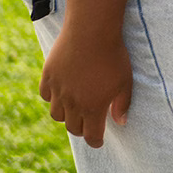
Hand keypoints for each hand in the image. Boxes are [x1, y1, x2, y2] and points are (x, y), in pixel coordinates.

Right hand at [38, 25, 133, 147]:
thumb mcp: (125, 81)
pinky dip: (52, 98)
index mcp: (92, 108)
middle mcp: (72, 103)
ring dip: (66, 115)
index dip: (95, 141)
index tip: (98, 140)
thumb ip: (122, 104)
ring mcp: (58, 90)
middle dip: (82, 129)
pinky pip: (46, 95)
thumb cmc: (113, 56)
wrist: (91, 30)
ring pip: (57, 115)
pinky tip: (61, 92)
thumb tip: (120, 122)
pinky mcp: (48, 76)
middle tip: (88, 123)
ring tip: (74, 109)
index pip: (90, 136)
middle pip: (73, 128)